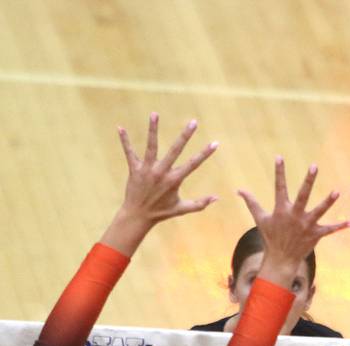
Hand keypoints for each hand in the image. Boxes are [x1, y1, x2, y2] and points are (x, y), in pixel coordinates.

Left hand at [101, 113, 217, 255]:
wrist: (138, 216)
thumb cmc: (161, 212)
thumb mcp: (182, 209)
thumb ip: (200, 204)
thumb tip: (217, 198)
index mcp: (174, 180)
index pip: (193, 164)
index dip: (205, 153)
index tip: (215, 143)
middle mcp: (161, 172)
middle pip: (175, 150)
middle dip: (185, 135)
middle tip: (193, 122)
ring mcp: (147, 170)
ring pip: (151, 146)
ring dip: (153, 130)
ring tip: (155, 114)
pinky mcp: (134, 169)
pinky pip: (129, 153)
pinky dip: (125, 141)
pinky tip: (120, 128)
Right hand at [238, 158, 348, 285]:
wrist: (281, 259)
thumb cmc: (270, 237)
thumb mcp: (260, 219)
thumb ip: (251, 202)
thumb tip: (239, 190)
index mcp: (282, 210)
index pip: (279, 187)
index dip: (279, 172)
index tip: (279, 157)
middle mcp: (295, 216)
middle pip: (303, 195)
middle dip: (308, 180)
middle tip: (314, 166)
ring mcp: (306, 225)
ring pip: (319, 211)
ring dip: (328, 201)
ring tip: (336, 191)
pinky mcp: (316, 234)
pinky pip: (330, 229)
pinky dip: (340, 226)